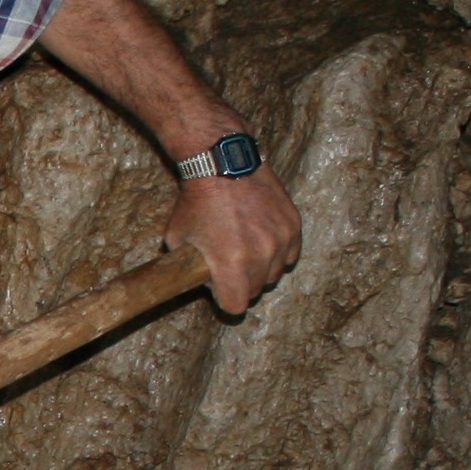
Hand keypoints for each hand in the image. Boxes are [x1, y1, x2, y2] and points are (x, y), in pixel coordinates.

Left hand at [169, 168, 303, 313]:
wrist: (221, 163)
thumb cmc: (196, 201)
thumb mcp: (177, 240)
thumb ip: (190, 268)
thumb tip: (200, 283)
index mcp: (231, 264)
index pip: (236, 307)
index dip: (225, 299)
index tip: (220, 287)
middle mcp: (261, 255)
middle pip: (256, 291)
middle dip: (242, 283)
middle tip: (230, 263)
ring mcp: (281, 239)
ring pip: (275, 273)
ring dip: (261, 267)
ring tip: (246, 246)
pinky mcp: (293, 224)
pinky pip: (290, 254)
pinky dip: (278, 252)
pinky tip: (262, 238)